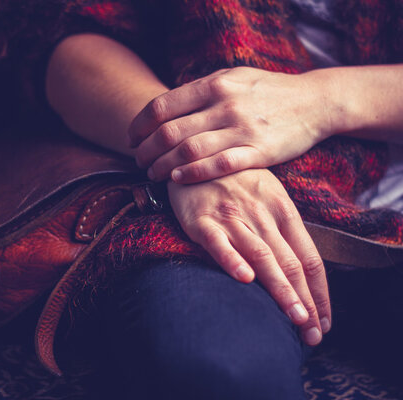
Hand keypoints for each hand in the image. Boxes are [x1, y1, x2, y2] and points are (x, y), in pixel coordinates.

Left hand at [130, 67, 329, 182]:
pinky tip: (178, 179)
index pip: (162, 106)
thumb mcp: (232, 78)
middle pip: (169, 132)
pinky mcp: (258, 151)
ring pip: (188, 151)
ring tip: (152, 173)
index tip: (131, 138)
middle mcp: (224, 105)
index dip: (139, 125)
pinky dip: (193, 173)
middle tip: (137, 161)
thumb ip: (200, 91)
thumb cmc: (267, 91)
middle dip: (146, 150)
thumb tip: (164, 108)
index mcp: (214, 84)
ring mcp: (241, 128)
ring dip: (163, 166)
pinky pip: (218, 165)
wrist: (315, 101)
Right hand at [168, 169, 330, 344]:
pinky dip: (232, 260)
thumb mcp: (268, 195)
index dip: (320, 291)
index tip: (324, 320)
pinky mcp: (202, 220)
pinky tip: (244, 279)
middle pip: (290, 262)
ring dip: (281, 289)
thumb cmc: (234, 180)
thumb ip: (282, 229)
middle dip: (305, 300)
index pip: (309, 257)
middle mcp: (261, 215)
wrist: (196, 156)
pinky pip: (218, 242)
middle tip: (313, 332)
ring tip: (295, 317)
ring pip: (262, 256)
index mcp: (283, 209)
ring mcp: (232, 217)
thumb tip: (301, 271)